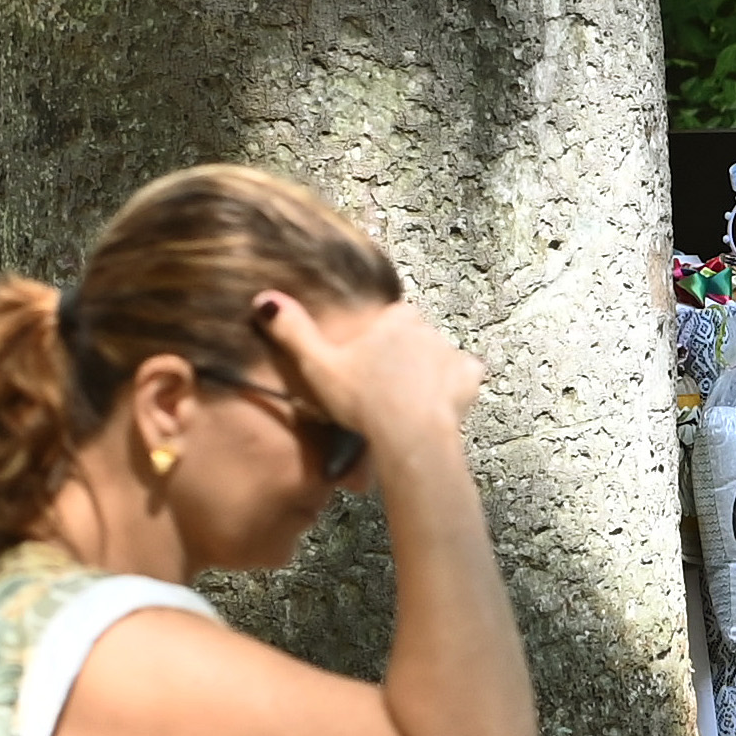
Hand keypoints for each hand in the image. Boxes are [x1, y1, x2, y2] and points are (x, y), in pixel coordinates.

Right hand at [255, 292, 483, 454]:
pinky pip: (460, 379)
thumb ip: (293, 331)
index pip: (388, 319)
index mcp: (396, 319)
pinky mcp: (470, 379)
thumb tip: (265, 299)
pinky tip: (432, 406)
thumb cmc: (363, 400)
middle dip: (400, 355)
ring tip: (403, 402)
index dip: (376, 340)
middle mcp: (429, 329)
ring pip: (436, 358)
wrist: (410, 436)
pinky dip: (450, 390)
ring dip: (424, 373)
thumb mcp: (318, 365)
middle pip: (413, 337)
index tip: (364, 364)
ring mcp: (452, 354)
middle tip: (381, 386)